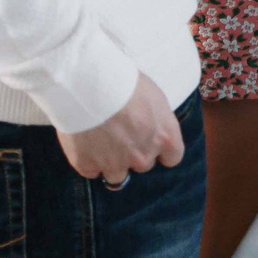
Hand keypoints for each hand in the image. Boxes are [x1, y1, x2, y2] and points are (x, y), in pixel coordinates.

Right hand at [57, 73, 183, 184]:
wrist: (89, 86)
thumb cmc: (125, 82)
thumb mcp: (154, 97)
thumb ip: (156, 121)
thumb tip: (151, 127)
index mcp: (165, 137)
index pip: (172, 158)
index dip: (161, 151)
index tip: (152, 143)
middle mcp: (143, 156)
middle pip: (144, 164)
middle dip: (134, 153)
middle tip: (121, 134)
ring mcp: (115, 164)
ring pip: (117, 175)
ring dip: (111, 163)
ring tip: (100, 143)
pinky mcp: (88, 166)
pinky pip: (91, 171)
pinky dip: (88, 161)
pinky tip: (84, 144)